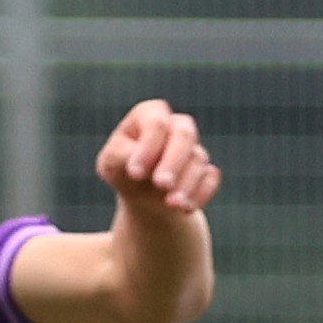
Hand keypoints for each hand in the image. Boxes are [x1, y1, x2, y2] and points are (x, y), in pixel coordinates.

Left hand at [93, 98, 219, 221]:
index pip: (156, 123)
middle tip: (162, 184)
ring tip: (172, 204)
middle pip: (184, 134)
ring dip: (186, 184)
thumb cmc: (122, 170)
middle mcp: (175, 125)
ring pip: (198, 159)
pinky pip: (210, 177)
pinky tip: (186, 208)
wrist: (141, 195)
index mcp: (149, 114)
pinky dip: (200, 193)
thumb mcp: (111, 163)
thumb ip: (121, 157)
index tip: (135, 173)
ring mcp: (193, 147)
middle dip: (174, 160)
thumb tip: (139, 166)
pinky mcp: (206, 170)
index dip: (148, 147)